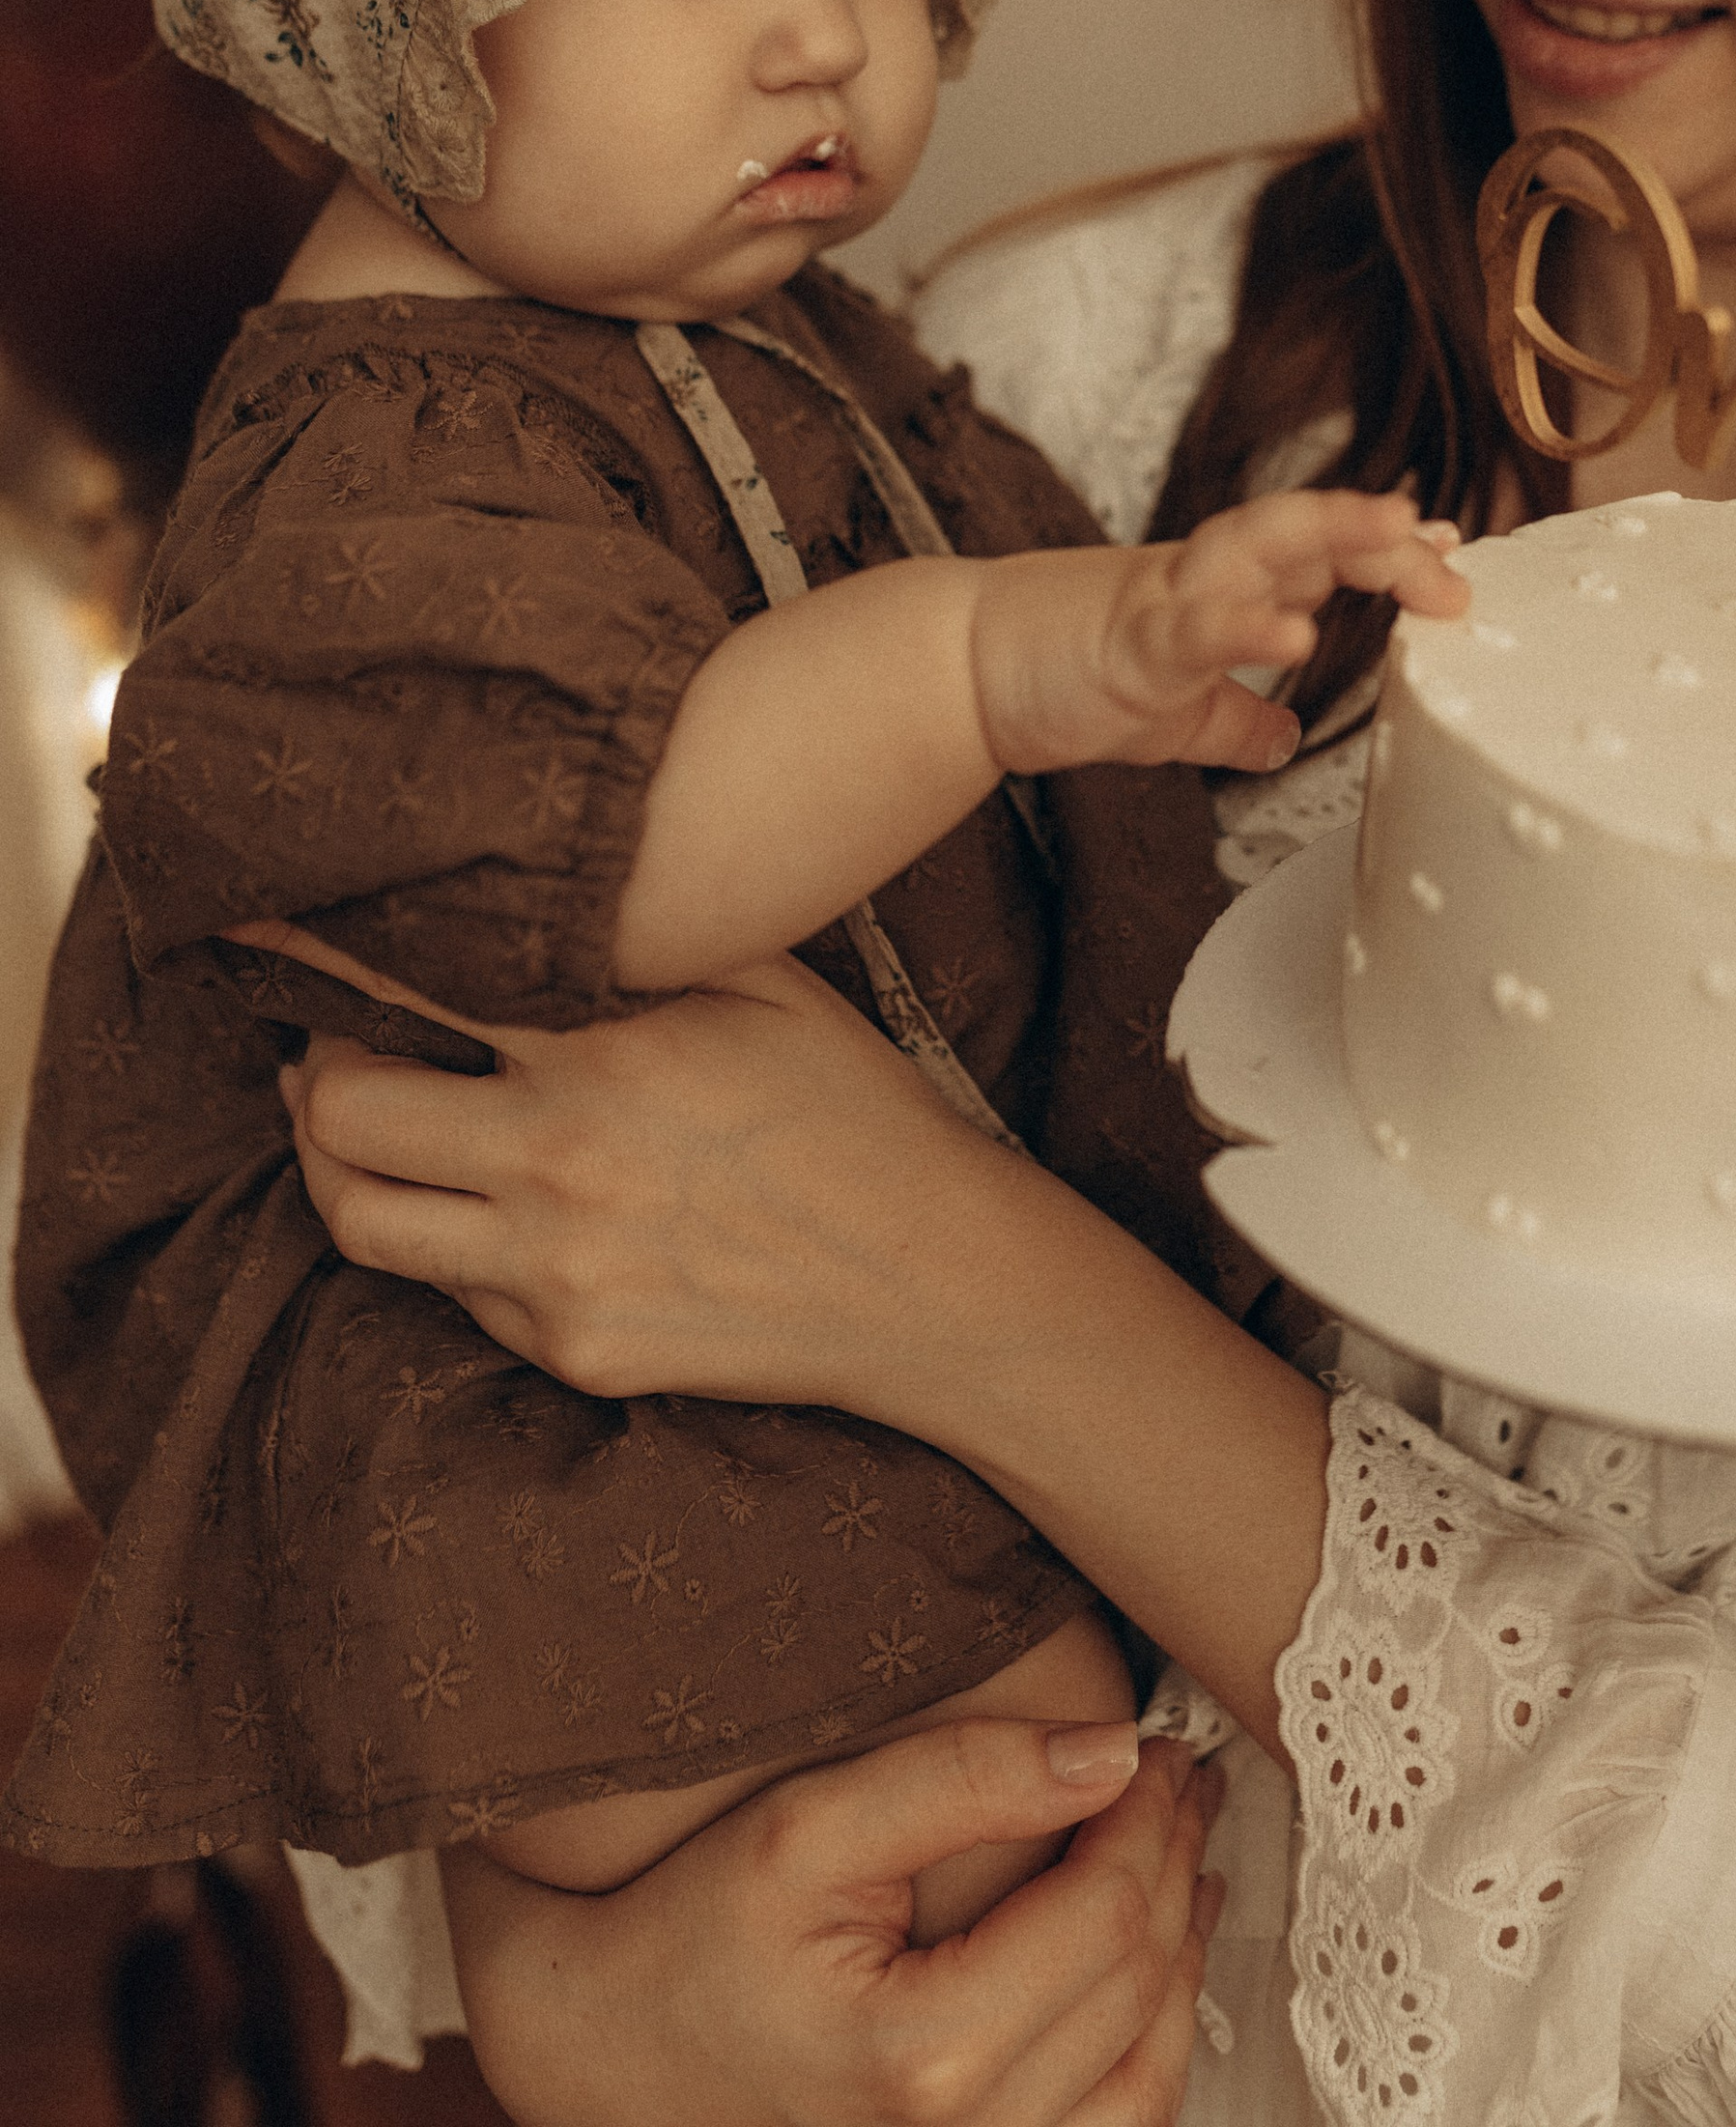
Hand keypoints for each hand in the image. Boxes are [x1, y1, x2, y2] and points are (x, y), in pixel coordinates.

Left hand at [284, 958, 1333, 1747]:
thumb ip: (641, 932)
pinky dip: (439, 1238)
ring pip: (360, 1222)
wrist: (931, 1279)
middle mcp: (559, 1166)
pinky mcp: (570, 1350)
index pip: (402, 995)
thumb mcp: (764, 977)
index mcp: (602, 1054)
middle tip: (326, 1041)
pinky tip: (477, 1198)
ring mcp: (556, 1273)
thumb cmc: (853, 1108)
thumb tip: (534, 882)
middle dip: (314, 1070)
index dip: (333, 964)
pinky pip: (451, 1291)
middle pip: (339, 1120)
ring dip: (337, 1166)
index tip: (305, 945)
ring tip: (360, 1125)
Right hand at [444, 1718, 1224, 2126]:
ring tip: (1190, 1859)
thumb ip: (964, 1777)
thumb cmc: (691, 1935)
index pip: (1104, 1919)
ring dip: (1181, 1959)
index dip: (1147, 1819)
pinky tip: (1148, 1966)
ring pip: (1147, 2079)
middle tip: (1183, 1780)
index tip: (1157, 1746)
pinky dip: (1148, 2043)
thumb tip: (1110, 1754)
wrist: (612, 2048)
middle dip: (1175, 1868)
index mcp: (925, 2058)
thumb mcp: (812, 1825)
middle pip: (1135, 1991)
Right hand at [971, 488, 1465, 776]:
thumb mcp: (1174, 714)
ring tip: (1396, 536)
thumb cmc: (1064, 678)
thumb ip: (1234, 719)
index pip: (1317, 552)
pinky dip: (1248, 625)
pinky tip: (1295, 632)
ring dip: (1332, 534)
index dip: (1382, 547)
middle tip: (1449, 550)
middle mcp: (1202, 576)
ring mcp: (1166, 601)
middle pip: (1305, 532)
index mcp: (1219, 589)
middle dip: (1379, 535)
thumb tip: (1286, 737)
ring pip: (1259, 547)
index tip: (1450, 547)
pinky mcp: (1128, 643)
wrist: (965, 669)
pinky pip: (1196, 629)